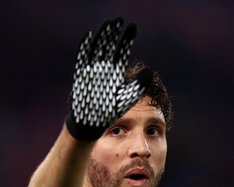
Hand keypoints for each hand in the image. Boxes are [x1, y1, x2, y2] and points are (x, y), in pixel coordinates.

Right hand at [65, 18, 151, 140]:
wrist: (93, 122)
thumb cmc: (110, 111)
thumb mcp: (128, 97)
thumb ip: (138, 85)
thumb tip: (152, 72)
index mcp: (116, 72)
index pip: (122, 51)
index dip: (127, 39)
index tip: (133, 27)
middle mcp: (104, 68)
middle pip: (109, 46)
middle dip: (114, 33)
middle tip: (120, 19)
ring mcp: (92, 70)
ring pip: (97, 48)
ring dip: (103, 35)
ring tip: (109, 23)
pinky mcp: (82, 74)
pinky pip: (83, 57)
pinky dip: (86, 47)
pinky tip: (89, 35)